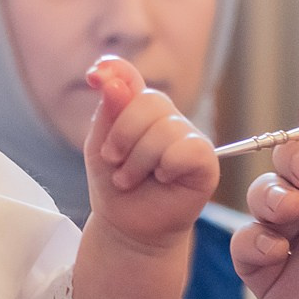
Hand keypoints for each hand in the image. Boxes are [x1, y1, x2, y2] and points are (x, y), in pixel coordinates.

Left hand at [83, 55, 217, 251]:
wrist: (128, 228)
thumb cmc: (115, 187)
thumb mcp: (99, 148)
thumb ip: (107, 113)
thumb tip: (113, 81)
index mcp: (137, 109)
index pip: (129, 75)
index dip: (113, 70)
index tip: (93, 77)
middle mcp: (165, 118)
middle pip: (149, 100)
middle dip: (123, 134)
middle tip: (113, 161)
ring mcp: (187, 137)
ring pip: (165, 128)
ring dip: (138, 160)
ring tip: (129, 179)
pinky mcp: (205, 160)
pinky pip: (188, 148)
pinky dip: (167, 165)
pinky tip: (162, 178)